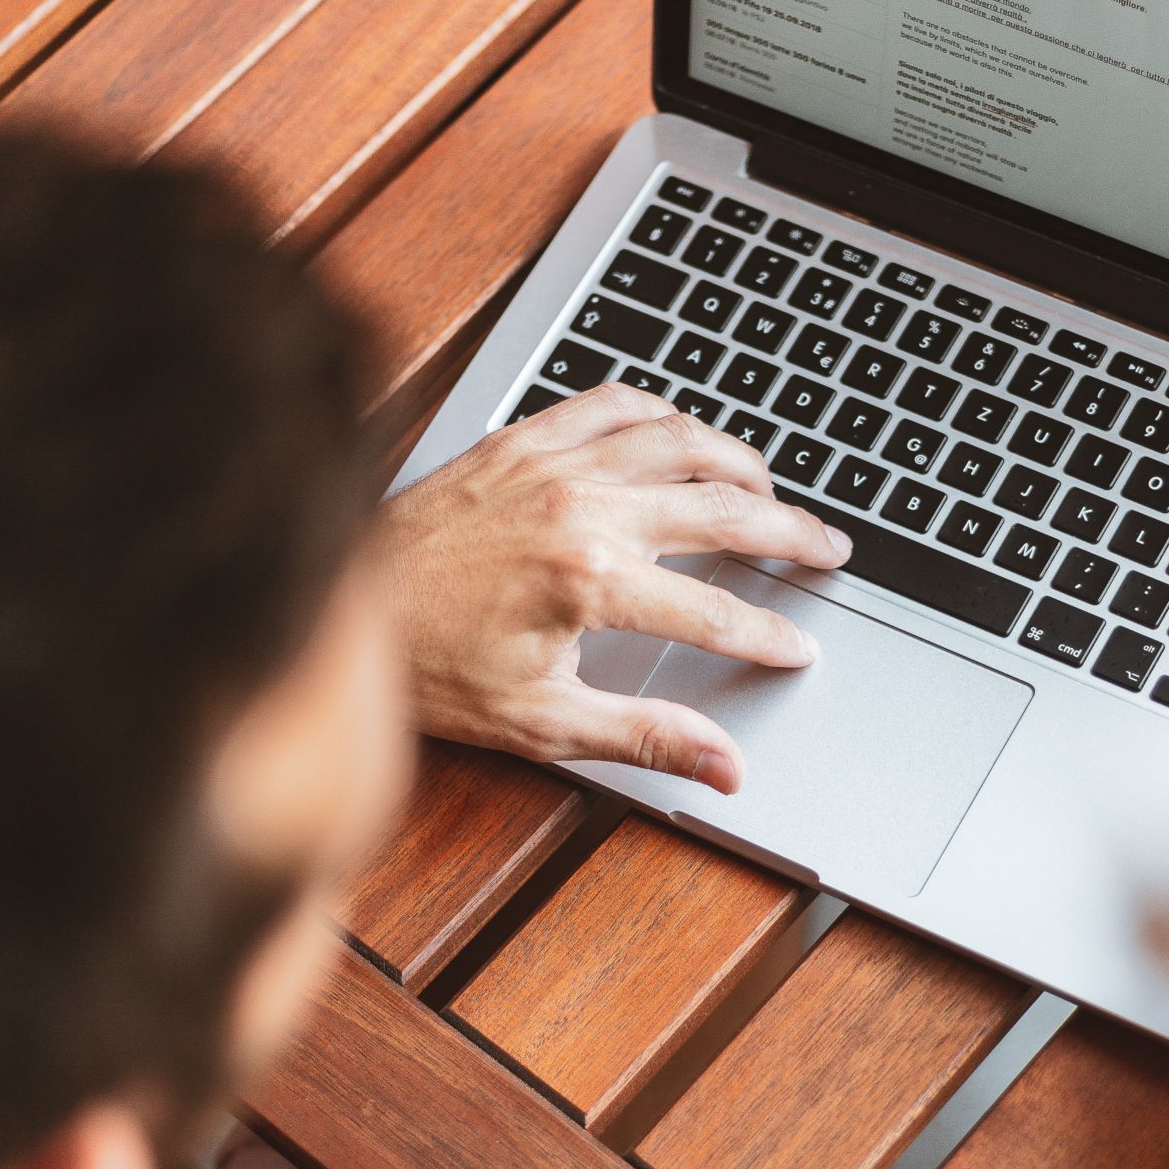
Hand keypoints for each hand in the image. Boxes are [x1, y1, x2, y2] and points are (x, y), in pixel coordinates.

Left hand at [382, 383, 852, 791]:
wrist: (340, 605)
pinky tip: (679, 433)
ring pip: (681, 438)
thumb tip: (723, 767)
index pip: (715, 608)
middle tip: (828, 548)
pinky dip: (661, 412)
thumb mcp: (543, 723)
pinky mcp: (521, 439)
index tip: (799, 646)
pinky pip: (613, 401)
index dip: (768, 632)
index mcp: (590, 581)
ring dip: (739, 460)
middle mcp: (582, 507)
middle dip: (790, 532)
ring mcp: (552, 463)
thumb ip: (647, 736)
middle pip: (723, 508)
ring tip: (770, 487)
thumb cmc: (428, 668)